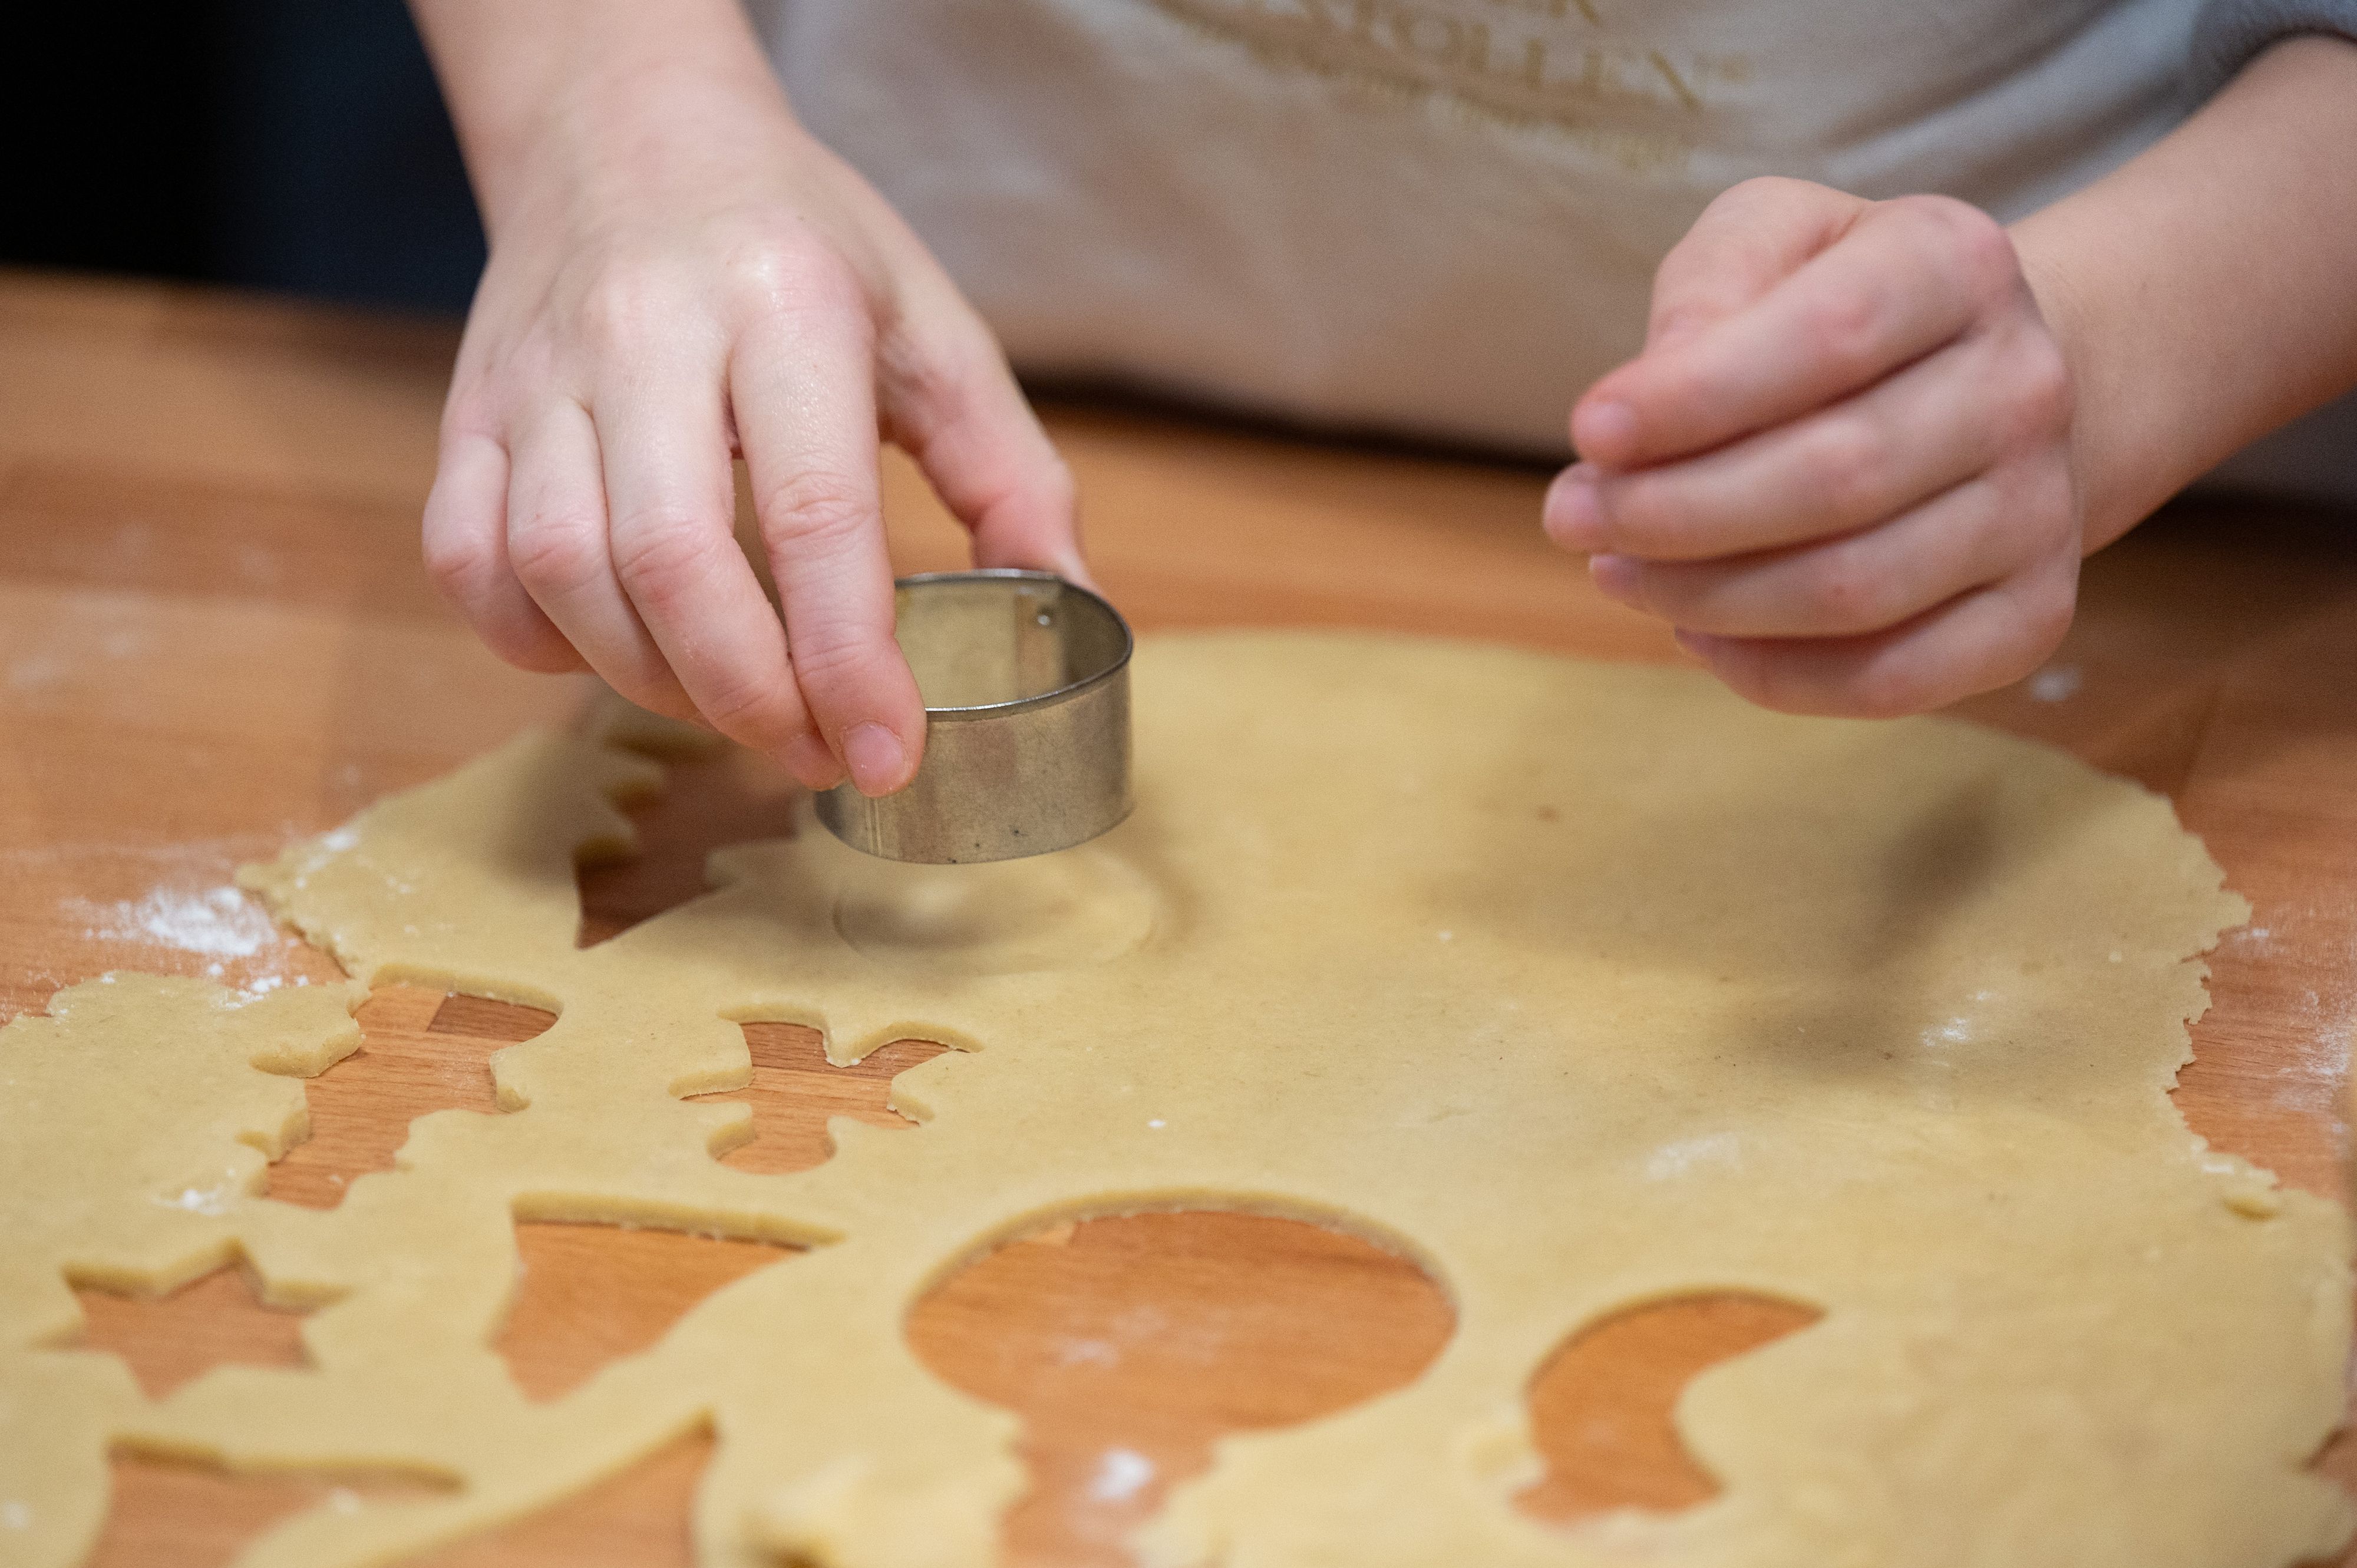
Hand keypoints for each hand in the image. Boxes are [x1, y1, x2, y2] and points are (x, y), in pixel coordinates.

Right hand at [420, 69, 1080, 793]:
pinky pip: (468, 560)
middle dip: (747, 694)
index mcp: (787, 303)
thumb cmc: (801, 245)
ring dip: (649, 680)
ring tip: (734, 707)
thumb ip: (1011, 470)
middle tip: (812, 753)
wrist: (630, 135)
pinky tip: (615, 652)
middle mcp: (647, 331)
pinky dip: (534, 641)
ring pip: (558, 570)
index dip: (847, 659)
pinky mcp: (466, 410)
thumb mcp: (934, 328)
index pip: (813, 512)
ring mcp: (538, 373)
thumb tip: (1071, 601)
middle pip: (668, 559)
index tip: (887, 754)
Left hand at [1544, 177, 2080, 716]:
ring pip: (1854, 589)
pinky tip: (1695, 633)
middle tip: (1572, 515)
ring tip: (1614, 570)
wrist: (1988, 383)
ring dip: (1704, 595)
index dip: (1696, 397)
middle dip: (1675, 511)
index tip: (1589, 431)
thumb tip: (1644, 398)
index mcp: (1960, 266)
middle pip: (1837, 476)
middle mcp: (2024, 387)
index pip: (1830, 337)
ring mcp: (2040, 510)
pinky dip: (1772, 673)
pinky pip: (1891, 678)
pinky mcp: (2031, 614)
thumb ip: (1709, 283)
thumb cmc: (1842, 308)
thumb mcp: (1776, 239)